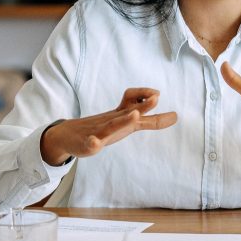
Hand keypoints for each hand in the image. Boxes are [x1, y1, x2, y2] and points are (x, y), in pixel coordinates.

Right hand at [40, 88, 178, 165]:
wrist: (69, 135)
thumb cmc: (101, 128)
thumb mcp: (125, 122)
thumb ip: (148, 120)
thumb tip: (170, 112)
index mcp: (122, 118)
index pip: (139, 106)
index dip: (152, 103)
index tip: (168, 104)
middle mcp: (113, 121)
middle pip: (129, 111)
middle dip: (144, 105)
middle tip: (157, 97)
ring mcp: (99, 132)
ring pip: (112, 126)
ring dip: (123, 120)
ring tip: (135, 115)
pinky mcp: (87, 143)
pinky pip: (91, 143)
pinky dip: (93, 142)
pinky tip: (94, 143)